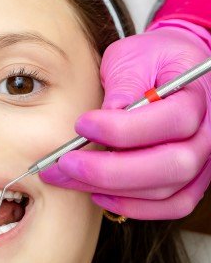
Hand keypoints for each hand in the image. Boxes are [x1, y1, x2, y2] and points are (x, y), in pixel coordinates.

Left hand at [40, 21, 210, 218]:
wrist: (176, 68)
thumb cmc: (155, 59)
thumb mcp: (134, 56)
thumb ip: (124, 81)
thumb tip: (110, 111)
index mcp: (197, 97)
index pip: (170, 121)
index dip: (122, 129)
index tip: (82, 124)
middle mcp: (207, 134)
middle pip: (171, 165)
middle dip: (112, 170)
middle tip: (66, 163)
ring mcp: (203, 161)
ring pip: (166, 190)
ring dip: (113, 190)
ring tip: (69, 178)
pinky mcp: (192, 180)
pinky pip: (172, 205)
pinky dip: (135, 207)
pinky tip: (99, 195)